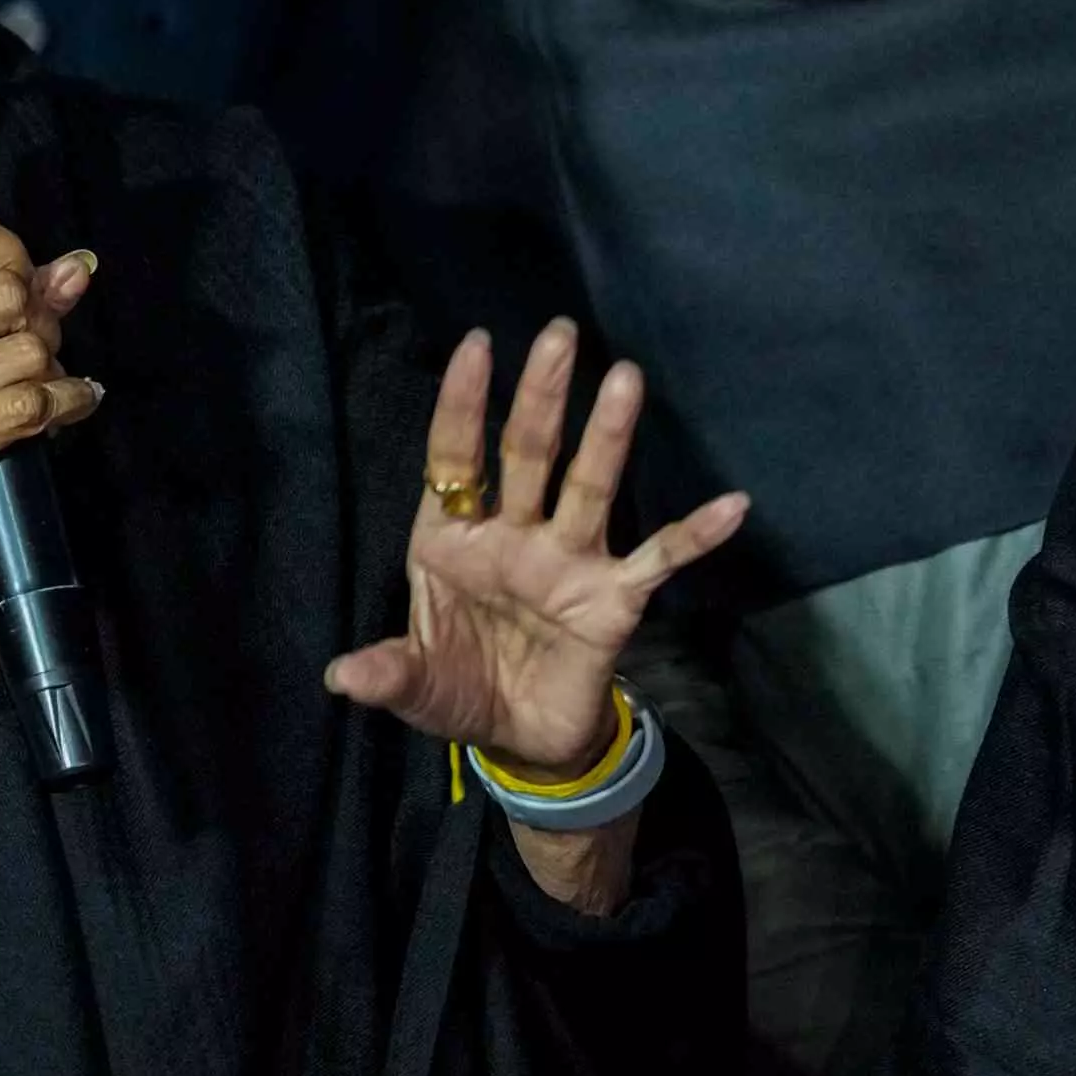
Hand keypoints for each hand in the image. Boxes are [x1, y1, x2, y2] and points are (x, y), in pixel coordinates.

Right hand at [0, 209, 103, 622]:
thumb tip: (77, 267)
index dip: (3, 250)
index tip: (18, 287)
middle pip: (1, 288)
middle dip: (37, 320)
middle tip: (31, 354)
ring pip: (25, 347)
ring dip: (50, 370)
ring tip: (37, 390)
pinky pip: (34, 400)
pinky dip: (68, 402)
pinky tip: (69, 407)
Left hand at [325, 321, 745, 777]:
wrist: (523, 741)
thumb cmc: (460, 690)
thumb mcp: (416, 685)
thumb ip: (388, 673)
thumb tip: (343, 677)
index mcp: (453, 539)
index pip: (455, 458)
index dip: (462, 404)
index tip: (476, 345)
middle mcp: (514, 534)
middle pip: (528, 453)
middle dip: (540, 395)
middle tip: (558, 334)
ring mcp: (568, 560)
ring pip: (589, 485)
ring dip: (607, 435)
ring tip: (624, 377)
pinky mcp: (613, 598)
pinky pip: (659, 559)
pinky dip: (694, 535)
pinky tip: (732, 504)